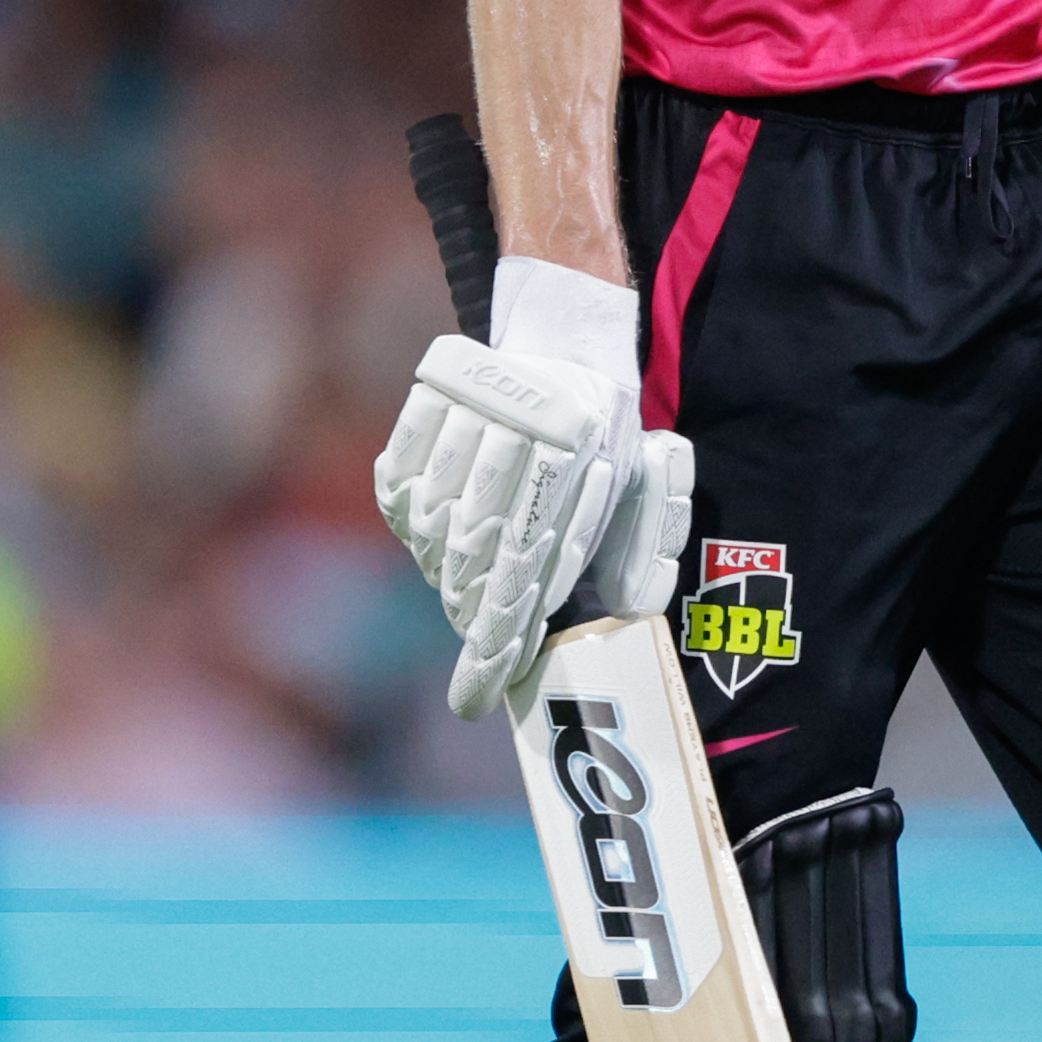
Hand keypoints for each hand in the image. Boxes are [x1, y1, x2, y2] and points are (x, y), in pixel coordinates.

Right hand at [373, 259, 648, 718]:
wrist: (562, 340)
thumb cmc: (605, 429)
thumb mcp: (641, 485)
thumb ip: (639, 552)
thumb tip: (631, 611)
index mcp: (576, 456)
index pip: (522, 573)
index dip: (495, 646)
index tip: (474, 701)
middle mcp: (515, 437)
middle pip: (472, 559)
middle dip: (478, 608)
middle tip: (488, 628)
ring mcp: (462, 419)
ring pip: (433, 530)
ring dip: (450, 565)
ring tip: (475, 564)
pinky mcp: (423, 411)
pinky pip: (401, 492)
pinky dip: (419, 521)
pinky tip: (445, 523)